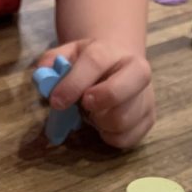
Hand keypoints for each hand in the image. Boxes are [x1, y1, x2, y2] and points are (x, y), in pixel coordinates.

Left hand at [38, 39, 154, 148]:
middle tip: (84, 106)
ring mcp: (146, 96)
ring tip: (94, 113)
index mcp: (113, 52)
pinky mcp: (149, 119)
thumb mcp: (71, 53)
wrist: (121, 64)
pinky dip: (109, 136)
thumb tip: (41, 75)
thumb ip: (53, 60)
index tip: (56, 101)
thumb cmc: (92, 63)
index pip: (95, 63)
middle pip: (120, 92)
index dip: (73, 84)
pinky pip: (126, 139)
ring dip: (100, 123)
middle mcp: (137, 71)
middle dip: (97, 103)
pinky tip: (104, 124)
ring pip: (122, 121)